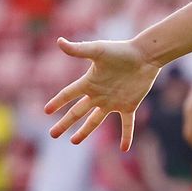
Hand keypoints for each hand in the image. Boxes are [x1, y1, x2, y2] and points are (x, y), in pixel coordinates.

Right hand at [45, 37, 162, 149]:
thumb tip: (59, 42)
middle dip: (65, 123)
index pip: (68, 94)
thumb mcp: (98, 50)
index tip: (47, 111)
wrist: (145, 55)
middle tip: (52, 134)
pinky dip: (126, 136)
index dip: (57, 102)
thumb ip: (79, 50)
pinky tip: (124, 149)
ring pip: (95, 120)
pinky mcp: (128, 106)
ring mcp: (112, 102)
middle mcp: (98, 94)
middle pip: (77, 112)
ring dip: (85, 131)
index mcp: (89, 82)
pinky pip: (127, 124)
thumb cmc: (121, 51)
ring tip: (74, 142)